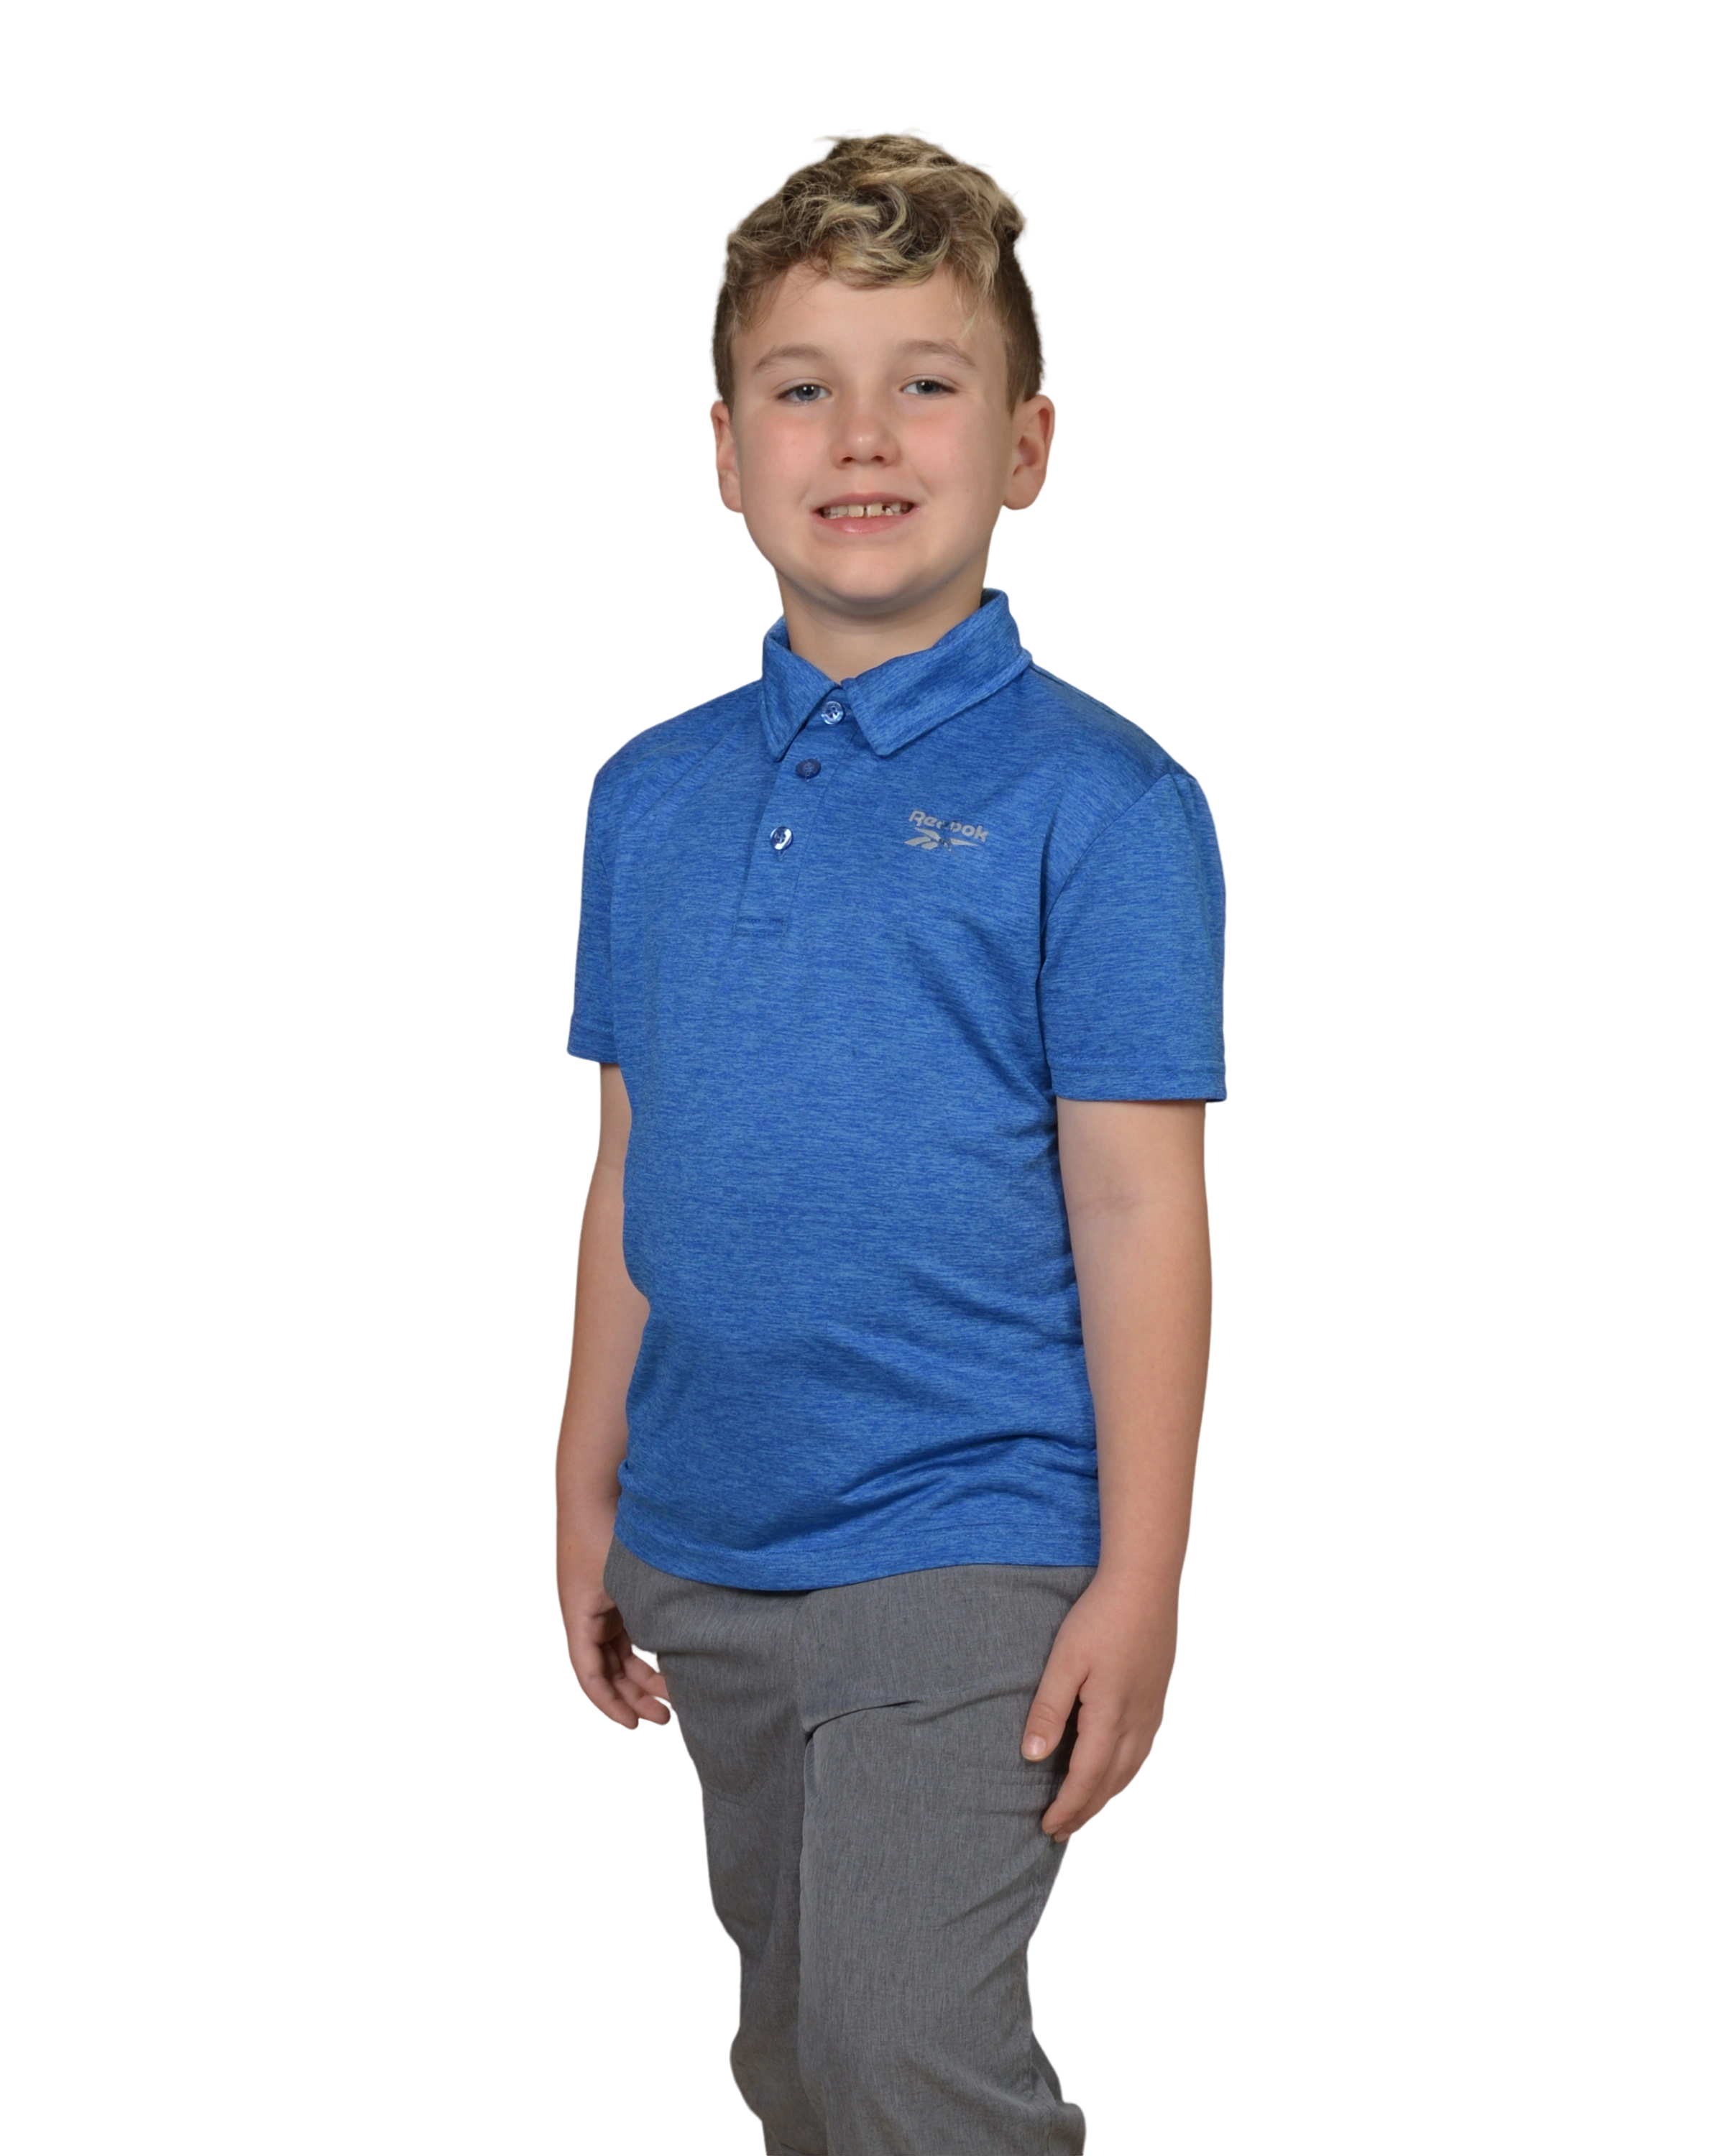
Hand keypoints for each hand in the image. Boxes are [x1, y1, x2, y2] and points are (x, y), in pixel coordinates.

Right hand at [555, 1504, 676, 1735]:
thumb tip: (676, 1651)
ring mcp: (601, 1606)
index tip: (634, 1725)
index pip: (590, 1676)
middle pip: (608, 1671)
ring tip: (675, 1697)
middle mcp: (587, 1617)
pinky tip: (671, 1662)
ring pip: (621, 1655)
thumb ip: (646, 1616)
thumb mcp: (627, 1581)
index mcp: (579, 1618)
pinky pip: (628, 1633)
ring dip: (643, 1677)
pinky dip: (647, 1651)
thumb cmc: (606, 1530)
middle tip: (666, 1717)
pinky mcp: (616, 1593)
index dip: (610, 1705)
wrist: (597, 1487)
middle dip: (634, 1697)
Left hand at [1020, 1571, 1180, 1840]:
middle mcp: (1137, 1723)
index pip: (1086, 1778)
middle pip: (1109, 1783)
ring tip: (1082, 1812)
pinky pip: (1141, 1754)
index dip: (1066, 1807)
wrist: (1146, 1586)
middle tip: (1059, 1833)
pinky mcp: (1157, 1701)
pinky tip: (1112, 1774)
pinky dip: (1122, 1775)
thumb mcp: (1064, 1661)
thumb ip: (1048, 1710)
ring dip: (1104, 1796)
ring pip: (1129, 1772)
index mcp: (1110, 1717)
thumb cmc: (1101, 1618)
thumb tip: (1031, 1756)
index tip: (1046, 1827)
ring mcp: (1152, 1714)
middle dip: (1084, 1811)